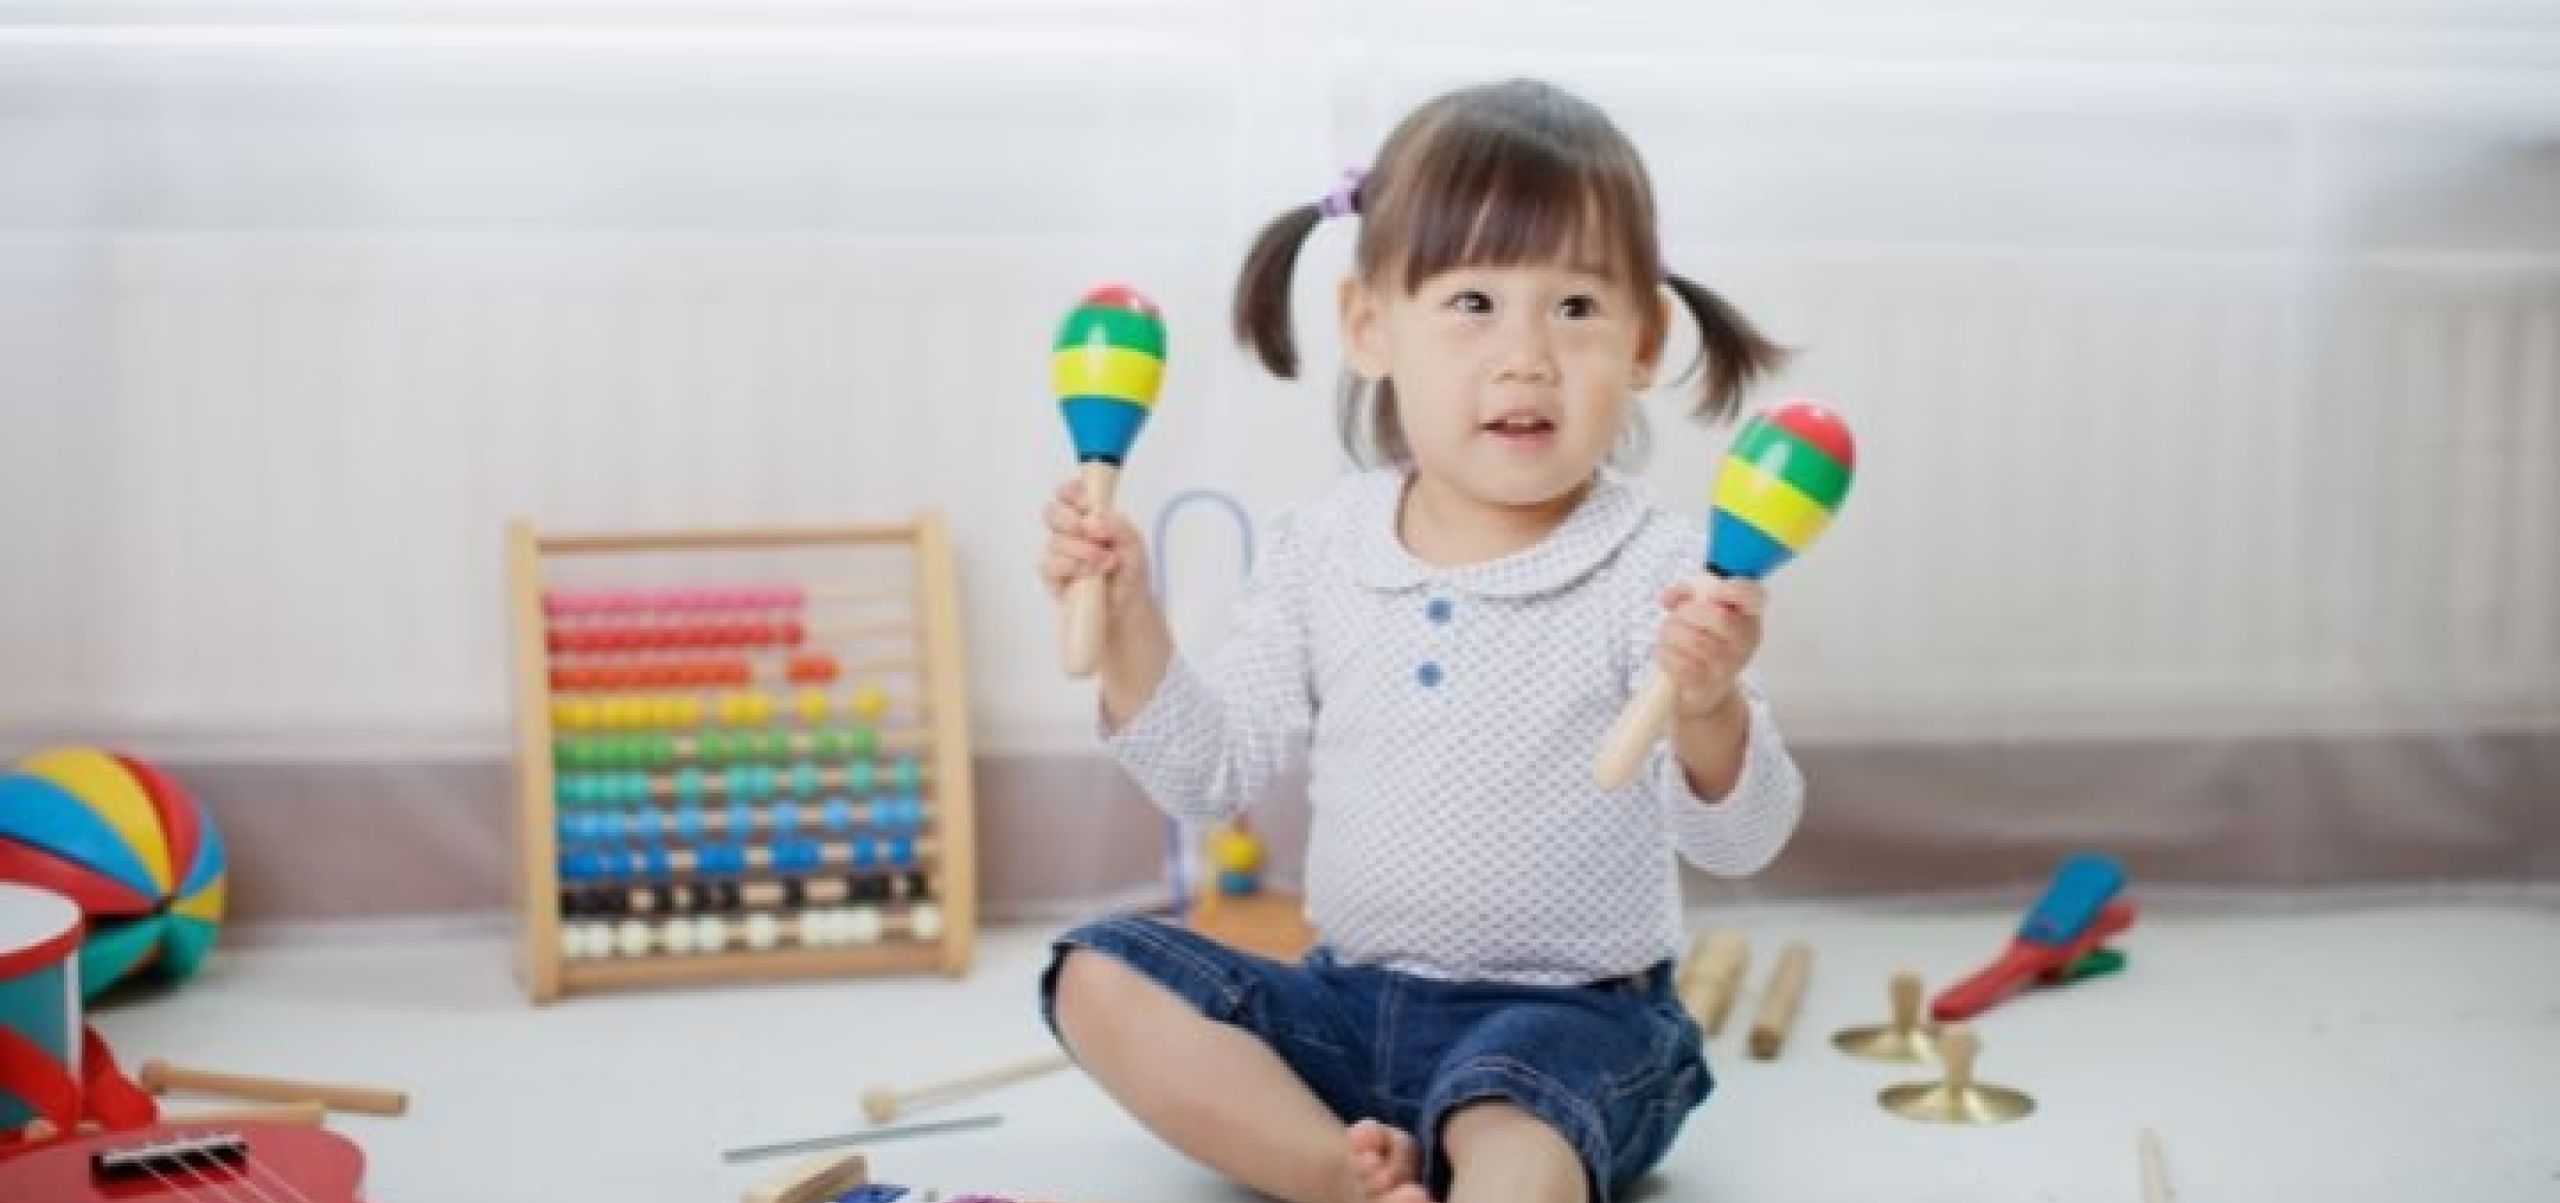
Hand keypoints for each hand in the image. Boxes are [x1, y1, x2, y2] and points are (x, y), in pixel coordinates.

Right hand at [1039, 476, 1152, 622]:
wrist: (1129, 607)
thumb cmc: (1129, 572)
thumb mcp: (1135, 545)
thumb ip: (1119, 526)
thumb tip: (1095, 515)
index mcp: (1087, 516)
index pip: (1069, 493)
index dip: (1072, 492)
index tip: (1087, 502)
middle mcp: (1070, 533)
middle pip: (1052, 512)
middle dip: (1071, 520)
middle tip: (1095, 533)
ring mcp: (1059, 555)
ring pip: (1054, 541)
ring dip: (1082, 550)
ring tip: (1107, 562)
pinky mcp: (1053, 578)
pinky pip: (1050, 566)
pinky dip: (1071, 567)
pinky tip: (1090, 573)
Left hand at [1655, 576, 1764, 716]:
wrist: (1705, 688)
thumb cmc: (1704, 640)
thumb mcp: (1699, 611)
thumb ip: (1683, 595)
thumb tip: (1668, 597)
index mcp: (1747, 618)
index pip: (1753, 596)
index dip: (1732, 590)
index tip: (1711, 592)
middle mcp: (1743, 643)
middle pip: (1719, 618)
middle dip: (1688, 611)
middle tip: (1679, 614)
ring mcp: (1726, 667)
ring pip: (1693, 640)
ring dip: (1671, 631)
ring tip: (1668, 631)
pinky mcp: (1704, 685)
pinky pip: (1680, 663)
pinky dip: (1665, 651)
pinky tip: (1665, 649)